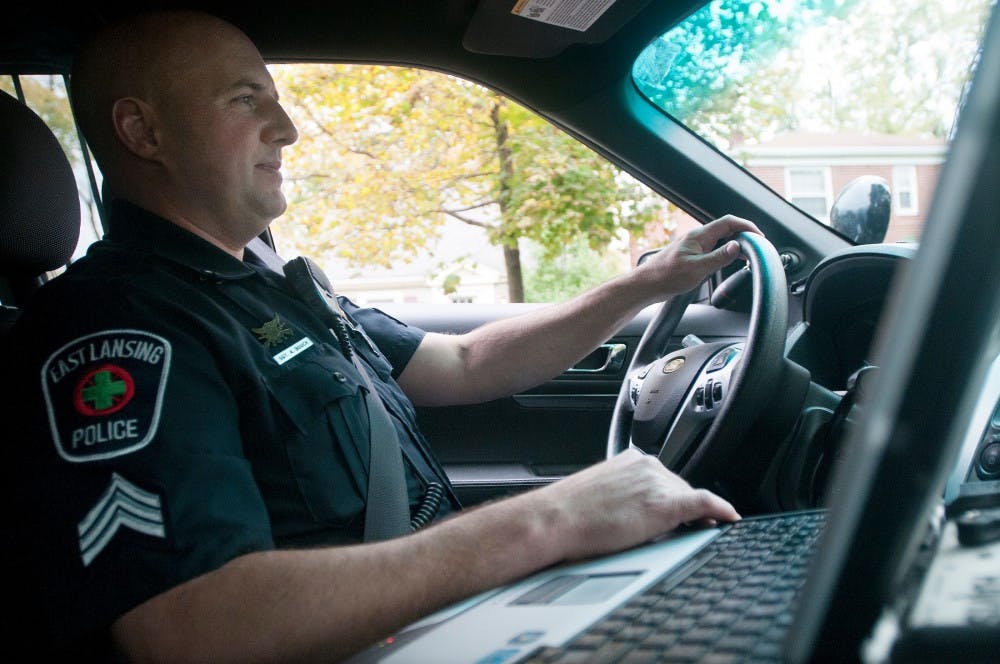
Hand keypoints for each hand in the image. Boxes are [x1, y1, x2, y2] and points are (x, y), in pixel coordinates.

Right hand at [527, 448, 740, 560]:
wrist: (554, 520)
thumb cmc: (567, 514)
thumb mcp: (600, 494)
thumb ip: (624, 494)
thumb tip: (637, 513)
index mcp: (631, 460)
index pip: (664, 479)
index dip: (674, 499)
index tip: (684, 514)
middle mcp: (647, 465)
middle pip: (680, 489)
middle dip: (682, 510)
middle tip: (683, 532)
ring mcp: (657, 482)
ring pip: (690, 500)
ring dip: (693, 517)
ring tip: (690, 533)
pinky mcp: (665, 504)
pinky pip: (704, 503)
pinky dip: (721, 509)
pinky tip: (730, 518)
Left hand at [636, 215, 761, 297]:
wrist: (647, 285)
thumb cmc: (667, 277)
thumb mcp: (697, 269)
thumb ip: (719, 257)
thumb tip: (737, 246)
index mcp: (699, 236)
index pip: (729, 222)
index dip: (746, 226)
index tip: (759, 236)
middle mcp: (697, 238)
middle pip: (726, 229)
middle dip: (744, 235)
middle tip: (757, 247)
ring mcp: (694, 246)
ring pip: (720, 239)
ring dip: (735, 244)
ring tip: (748, 254)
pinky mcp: (692, 256)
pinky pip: (713, 249)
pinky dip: (725, 252)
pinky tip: (729, 261)